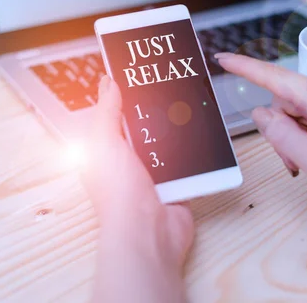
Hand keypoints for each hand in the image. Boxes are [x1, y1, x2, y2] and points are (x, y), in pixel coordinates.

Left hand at [80, 76, 193, 302]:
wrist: (148, 234)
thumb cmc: (118, 194)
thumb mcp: (104, 143)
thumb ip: (106, 112)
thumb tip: (108, 82)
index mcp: (106, 149)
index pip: (115, 113)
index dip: (125, 93)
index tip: (140, 71)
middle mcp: (128, 159)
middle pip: (145, 124)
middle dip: (157, 107)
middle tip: (172, 82)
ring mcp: (153, 171)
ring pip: (168, 139)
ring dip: (177, 127)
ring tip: (191, 101)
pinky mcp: (176, 182)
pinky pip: (187, 158)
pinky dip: (193, 149)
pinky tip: (202, 131)